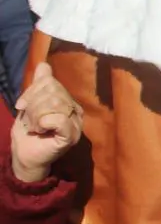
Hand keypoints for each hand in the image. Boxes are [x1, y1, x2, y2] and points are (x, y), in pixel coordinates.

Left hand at [11, 62, 82, 182]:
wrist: (25, 157)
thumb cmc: (28, 133)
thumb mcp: (29, 105)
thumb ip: (39, 86)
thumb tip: (43, 65)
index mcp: (68, 102)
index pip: (51, 83)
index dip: (32, 91)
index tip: (22, 105)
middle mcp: (76, 111)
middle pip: (54, 91)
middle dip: (33, 104)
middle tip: (29, 119)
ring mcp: (76, 124)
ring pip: (56, 103)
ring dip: (36, 114)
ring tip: (34, 126)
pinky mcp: (71, 136)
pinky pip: (58, 118)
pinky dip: (43, 122)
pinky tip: (40, 129)